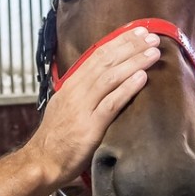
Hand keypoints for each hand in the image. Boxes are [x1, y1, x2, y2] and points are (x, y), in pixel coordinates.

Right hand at [27, 27, 159, 183]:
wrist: (41, 162)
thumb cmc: (55, 139)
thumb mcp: (65, 108)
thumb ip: (83, 93)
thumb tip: (103, 81)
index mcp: (71, 85)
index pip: (97, 55)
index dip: (119, 42)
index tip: (138, 33)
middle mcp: (75, 91)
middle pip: (105, 61)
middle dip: (130, 46)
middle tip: (151, 37)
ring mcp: (82, 108)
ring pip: (110, 77)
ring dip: (134, 62)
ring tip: (153, 54)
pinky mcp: (89, 127)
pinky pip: (111, 103)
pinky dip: (127, 88)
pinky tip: (142, 78)